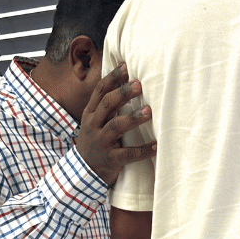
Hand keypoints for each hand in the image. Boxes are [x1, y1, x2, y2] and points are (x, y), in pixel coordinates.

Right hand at [76, 64, 156, 185]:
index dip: (112, 78)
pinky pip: (128, 154)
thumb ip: (107, 105)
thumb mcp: (95, 121)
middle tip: (139, 84)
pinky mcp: (110, 160)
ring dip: (132, 118)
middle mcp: (93, 126)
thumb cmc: (95, 141)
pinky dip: (142, 150)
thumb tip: (126, 82)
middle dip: (123, 93)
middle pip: (107, 105)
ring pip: (115, 127)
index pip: (99, 91)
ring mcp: (101, 143)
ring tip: (148, 111)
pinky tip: (156, 146)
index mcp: (90, 114)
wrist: (83, 171)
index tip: (126, 67)